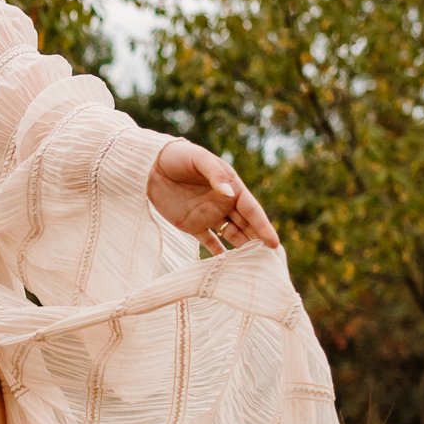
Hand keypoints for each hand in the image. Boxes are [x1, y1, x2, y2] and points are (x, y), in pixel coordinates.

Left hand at [145, 139, 278, 254]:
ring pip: (232, 235)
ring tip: (254, 267)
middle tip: (271, 262)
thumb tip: (230, 194)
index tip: (273, 244)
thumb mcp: (199, 159)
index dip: (263, 227)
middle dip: (259, 242)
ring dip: (243, 249)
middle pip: (246, 226)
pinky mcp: (192, 225)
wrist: (150, 165)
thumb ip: (215, 175)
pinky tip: (227, 268)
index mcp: (231, 186)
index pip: (252, 210)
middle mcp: (224, 203)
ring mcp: (209, 215)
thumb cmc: (178, 156)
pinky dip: (218, 254)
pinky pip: (209, 242)